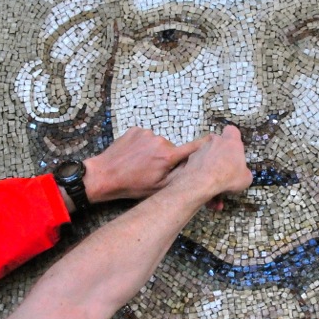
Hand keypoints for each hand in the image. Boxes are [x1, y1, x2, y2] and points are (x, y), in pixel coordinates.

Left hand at [82, 128, 205, 203]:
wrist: (105, 176)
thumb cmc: (132, 185)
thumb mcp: (160, 188)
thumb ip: (181, 177)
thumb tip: (196, 170)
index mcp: (168, 156)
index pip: (193, 148)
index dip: (204, 145)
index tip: (214, 141)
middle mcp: (160, 141)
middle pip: (172, 149)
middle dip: (168, 158)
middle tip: (154, 171)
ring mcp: (146, 134)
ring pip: (158, 143)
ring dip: (154, 152)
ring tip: (141, 164)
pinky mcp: (135, 130)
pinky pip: (145, 138)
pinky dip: (143, 145)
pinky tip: (134, 156)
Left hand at [167, 125, 251, 206]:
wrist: (204, 182)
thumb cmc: (229, 176)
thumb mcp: (246, 178)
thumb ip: (244, 172)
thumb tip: (242, 174)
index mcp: (231, 142)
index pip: (232, 131)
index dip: (233, 138)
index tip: (234, 148)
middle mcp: (215, 141)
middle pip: (218, 141)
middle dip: (220, 151)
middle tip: (224, 165)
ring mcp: (201, 148)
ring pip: (206, 151)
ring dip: (209, 160)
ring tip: (213, 177)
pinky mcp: (190, 158)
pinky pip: (197, 162)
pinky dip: (200, 169)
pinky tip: (204, 181)